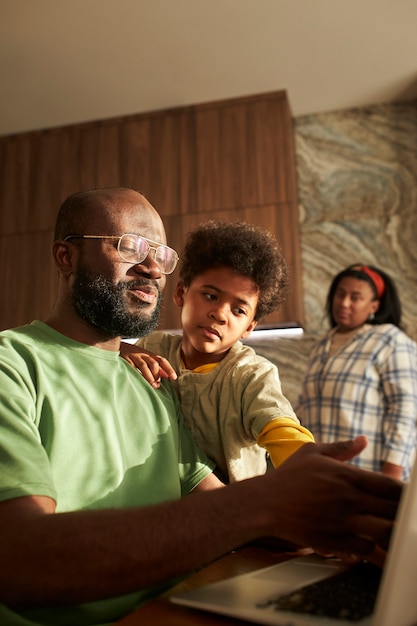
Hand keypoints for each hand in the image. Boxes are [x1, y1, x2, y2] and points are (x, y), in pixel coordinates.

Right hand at [120, 342, 176, 387]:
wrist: (115, 344)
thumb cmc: (132, 355)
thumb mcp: (145, 358)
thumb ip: (156, 367)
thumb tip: (166, 376)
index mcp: (149, 354)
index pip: (162, 360)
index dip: (169, 369)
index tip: (174, 378)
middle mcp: (142, 354)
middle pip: (154, 363)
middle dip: (157, 375)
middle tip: (158, 385)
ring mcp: (133, 356)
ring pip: (144, 366)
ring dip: (149, 377)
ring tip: (152, 385)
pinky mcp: (124, 360)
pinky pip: (131, 367)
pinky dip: (136, 374)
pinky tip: (138, 381)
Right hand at [257, 438, 401, 559]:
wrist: (265, 504)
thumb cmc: (288, 477)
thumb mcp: (313, 453)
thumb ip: (342, 448)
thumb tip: (363, 441)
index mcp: (347, 476)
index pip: (391, 486)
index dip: (405, 493)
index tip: (406, 497)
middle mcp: (349, 500)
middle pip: (392, 510)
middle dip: (402, 513)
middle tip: (403, 514)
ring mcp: (342, 522)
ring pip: (384, 532)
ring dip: (393, 532)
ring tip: (394, 531)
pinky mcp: (334, 542)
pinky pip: (365, 550)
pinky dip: (374, 549)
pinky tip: (373, 544)